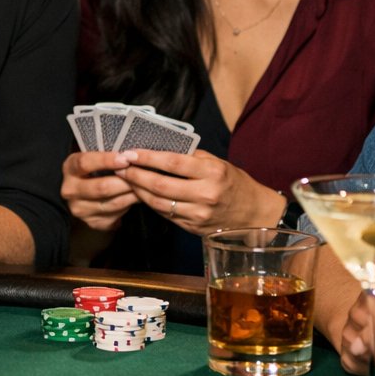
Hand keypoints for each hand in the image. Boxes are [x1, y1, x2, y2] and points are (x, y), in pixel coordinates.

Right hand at [61, 151, 139, 230]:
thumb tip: (130, 154)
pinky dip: (129, 206)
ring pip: (113, 203)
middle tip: (142, 175)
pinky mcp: (93, 223)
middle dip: (125, 181)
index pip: (85, 163)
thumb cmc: (95, 170)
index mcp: (69, 169)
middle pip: (102, 187)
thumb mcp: (94, 158)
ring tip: (145, 186)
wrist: (85, 194)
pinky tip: (137, 198)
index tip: (125, 159)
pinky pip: (117, 215)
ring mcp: (80, 209)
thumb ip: (107, 155)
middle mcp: (70, 191)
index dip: (106, 160)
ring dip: (132, 194)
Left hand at [112, 148, 282, 233]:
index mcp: (213, 173)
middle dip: (136, 175)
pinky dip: (149, 203)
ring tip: (125, 178)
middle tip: (119, 165)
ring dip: (138, 190)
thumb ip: (192, 157)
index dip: (148, 157)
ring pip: (158, 202)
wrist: (255, 216)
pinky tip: (140, 193)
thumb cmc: (235, 184)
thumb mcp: (219, 164)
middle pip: (161, 185)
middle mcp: (205, 195)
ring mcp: (198, 215)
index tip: (130, 152)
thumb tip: (160, 147)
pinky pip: (165, 214)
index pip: (173, 163)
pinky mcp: (193, 228)